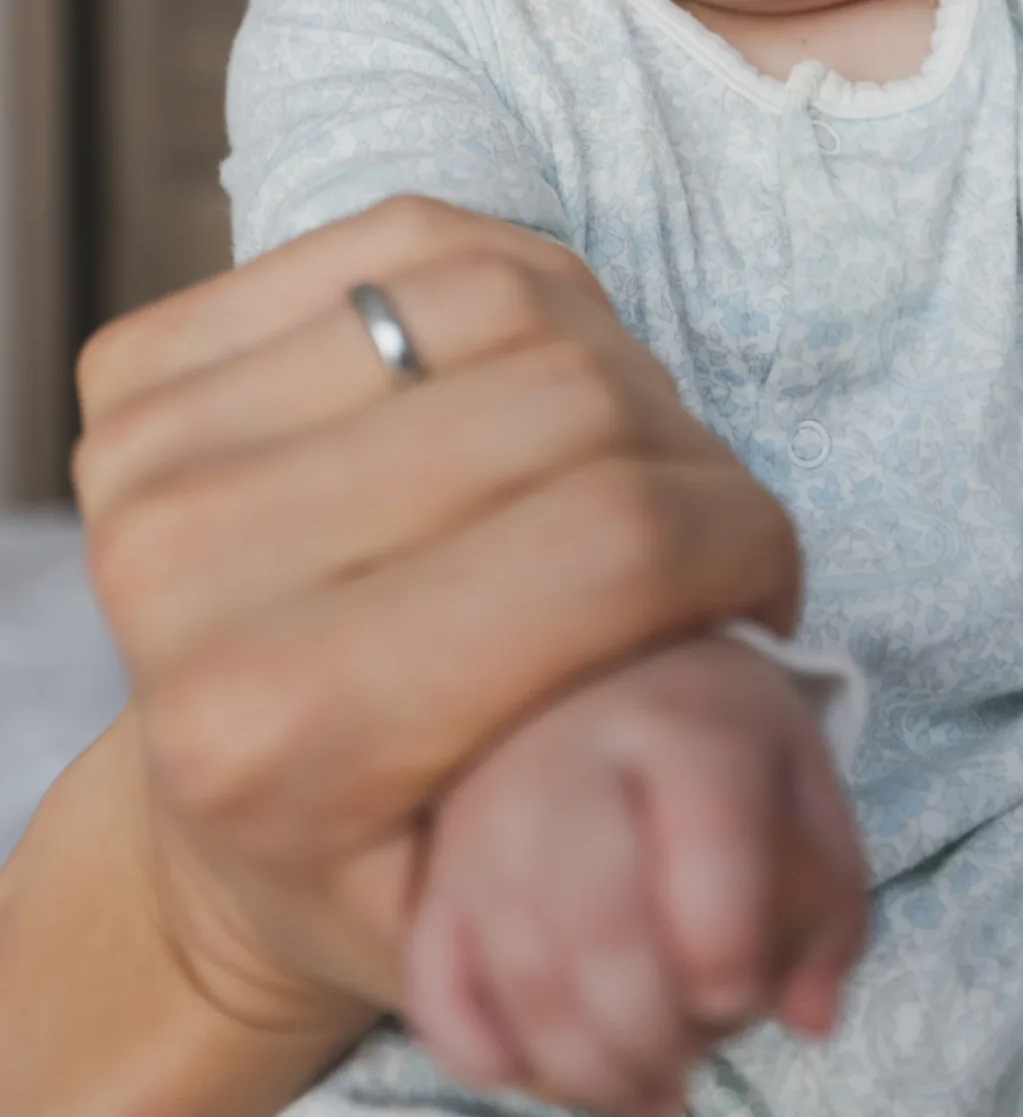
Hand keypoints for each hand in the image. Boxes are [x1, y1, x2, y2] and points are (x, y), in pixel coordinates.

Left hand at [72, 196, 800, 1042]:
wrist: (197, 836)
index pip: (611, 540)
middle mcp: (184, 573)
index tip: (767, 586)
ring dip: (610, 357)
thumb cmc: (386, 864)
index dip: (741, 537)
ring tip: (622, 452)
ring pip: (498, 294)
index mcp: (278, 732)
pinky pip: (407, 240)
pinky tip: (533, 377)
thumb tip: (754, 634)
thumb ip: (637, 767)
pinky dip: (515, 288)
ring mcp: (149, 454)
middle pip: (565, 396)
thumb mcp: (527, 897)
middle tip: (706, 524)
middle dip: (689, 453)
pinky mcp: (139, 371)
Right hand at [404, 637, 867, 1116]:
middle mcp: (571, 756)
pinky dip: (485, 1050)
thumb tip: (808, 1016)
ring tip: (638, 1087)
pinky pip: (435, 984)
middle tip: (684, 1068)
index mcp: (684, 725)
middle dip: (650, 1035)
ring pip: (517, 966)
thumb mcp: (801, 781)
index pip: (707, 856)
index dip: (729, 960)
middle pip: (598, 925)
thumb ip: (830, 901)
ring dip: (581, 1066)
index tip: (740, 994)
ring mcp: (487, 811)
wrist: (599, 653)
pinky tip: (545, 1061)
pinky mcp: (436, 865)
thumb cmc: (714, 737)